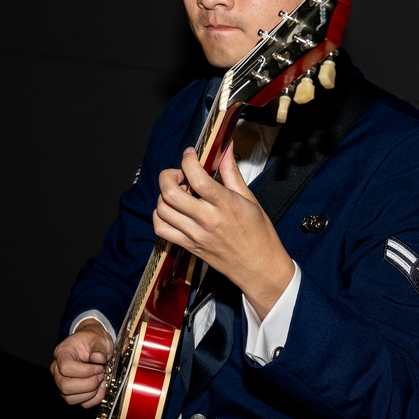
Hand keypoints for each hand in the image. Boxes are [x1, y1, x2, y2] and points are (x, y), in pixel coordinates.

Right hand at [51, 320, 113, 408]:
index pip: (65, 367)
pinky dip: (93, 399)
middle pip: (65, 386)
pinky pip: (80, 403)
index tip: (99, 367)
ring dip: (91, 393)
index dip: (84, 371)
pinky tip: (100, 388)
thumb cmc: (93, 341)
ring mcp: (62, 382)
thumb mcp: (99, 339)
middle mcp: (58, 369)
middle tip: (101, 374)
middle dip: (88, 384)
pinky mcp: (71, 393)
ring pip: (70, 398)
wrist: (93, 345)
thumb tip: (98, 359)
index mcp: (62, 353)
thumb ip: (99, 348)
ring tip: (101, 380)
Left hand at [153, 145, 294, 316]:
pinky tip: (171, 210)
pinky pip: (161, 229)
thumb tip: (225, 150)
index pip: (197, 178)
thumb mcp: (249, 199)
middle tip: (178, 174)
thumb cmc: (258, 234)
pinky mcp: (188, 246)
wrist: (259, 267)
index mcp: (226, 205)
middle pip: (171, 193)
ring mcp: (195, 234)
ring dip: (163, 195)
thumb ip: (231, 172)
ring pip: (162, 210)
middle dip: (168, 176)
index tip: (190, 155)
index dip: (188, 161)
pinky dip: (159, 215)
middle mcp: (207, 220)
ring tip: (176, 192)